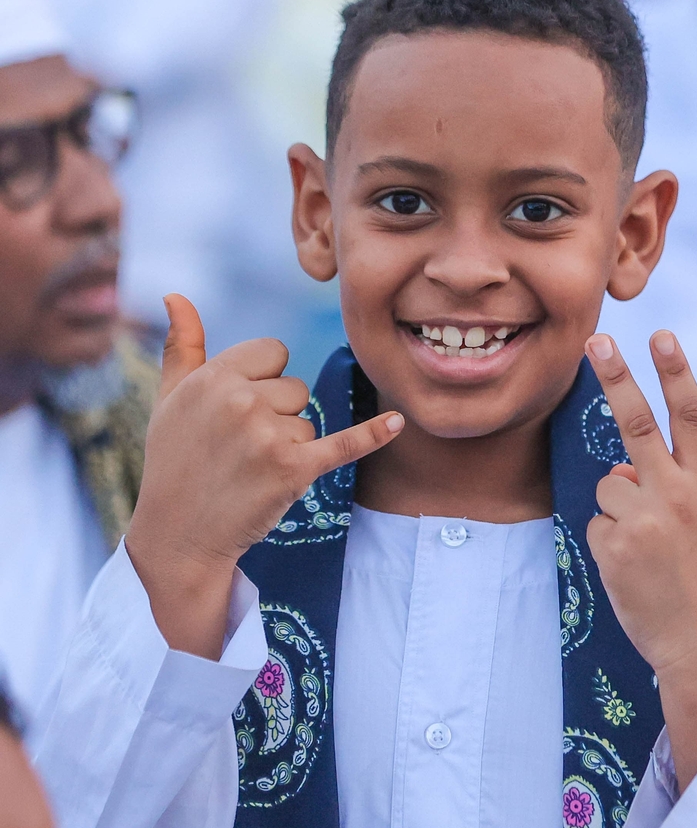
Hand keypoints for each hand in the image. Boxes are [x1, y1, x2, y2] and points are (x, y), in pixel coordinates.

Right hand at [126, 295, 403, 657]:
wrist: (179, 534)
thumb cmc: (173, 462)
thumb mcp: (168, 398)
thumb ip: (182, 344)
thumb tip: (175, 293)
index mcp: (212, 377)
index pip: (272, 353)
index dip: (262, 380)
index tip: (238, 410)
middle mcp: (240, 401)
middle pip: (293, 387)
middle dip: (275, 416)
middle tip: (239, 449)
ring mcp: (268, 436)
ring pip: (308, 420)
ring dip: (289, 445)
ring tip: (251, 469)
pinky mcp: (293, 470)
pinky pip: (343, 444)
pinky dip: (371, 435)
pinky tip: (397, 423)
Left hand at [584, 330, 696, 790]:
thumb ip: (674, 485)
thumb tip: (622, 468)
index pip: (692, 416)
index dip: (677, 373)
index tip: (662, 335)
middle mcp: (678, 495)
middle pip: (637, 424)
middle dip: (615, 377)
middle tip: (596, 340)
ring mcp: (645, 520)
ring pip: (607, 486)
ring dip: (617, 510)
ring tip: (647, 549)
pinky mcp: (614, 545)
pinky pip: (595, 524)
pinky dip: (608, 542)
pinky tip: (633, 569)